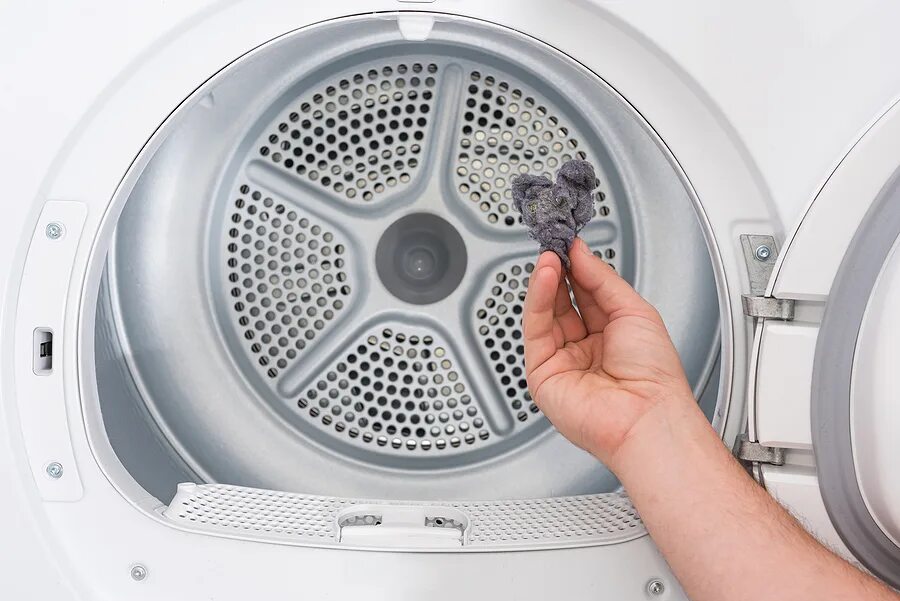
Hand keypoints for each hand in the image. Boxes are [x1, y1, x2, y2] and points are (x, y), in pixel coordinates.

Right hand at [522, 238, 694, 468]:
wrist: (647, 415)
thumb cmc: (654, 376)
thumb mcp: (634, 310)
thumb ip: (601, 279)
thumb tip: (581, 254)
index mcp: (613, 337)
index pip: (587, 295)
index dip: (578, 268)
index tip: (570, 244)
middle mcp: (586, 350)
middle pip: (563, 302)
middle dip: (559, 272)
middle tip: (556, 246)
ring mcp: (563, 362)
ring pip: (545, 314)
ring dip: (546, 282)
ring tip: (550, 257)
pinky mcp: (542, 373)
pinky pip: (534, 330)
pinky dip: (537, 300)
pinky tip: (545, 277)